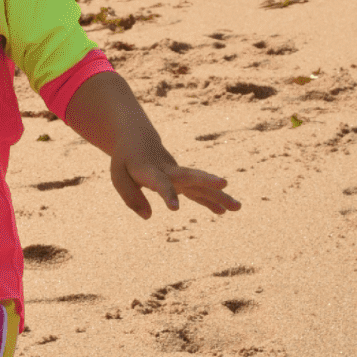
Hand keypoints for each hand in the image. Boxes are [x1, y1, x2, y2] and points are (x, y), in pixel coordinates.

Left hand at [111, 155, 240, 219]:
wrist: (139, 139)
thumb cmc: (126, 160)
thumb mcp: (118, 177)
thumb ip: (131, 198)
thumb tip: (149, 216)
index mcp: (149, 169)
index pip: (160, 183)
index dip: (167, 195)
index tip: (175, 209)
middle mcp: (168, 170)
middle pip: (189, 176)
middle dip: (206, 181)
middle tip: (224, 184)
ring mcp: (178, 174)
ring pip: (200, 184)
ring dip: (218, 195)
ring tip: (238, 207)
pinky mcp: (182, 180)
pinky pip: (198, 191)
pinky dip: (211, 200)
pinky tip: (225, 211)